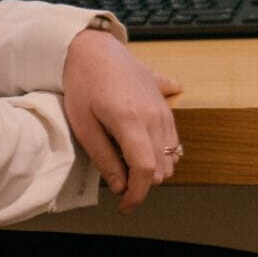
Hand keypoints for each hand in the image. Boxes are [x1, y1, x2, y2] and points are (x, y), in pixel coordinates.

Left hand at [63, 28, 184, 213]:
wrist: (95, 49)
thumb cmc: (83, 83)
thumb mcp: (84, 125)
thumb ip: (105, 158)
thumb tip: (120, 186)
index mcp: (131, 121)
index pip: (144, 170)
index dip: (137, 195)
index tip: (126, 207)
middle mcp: (154, 116)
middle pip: (162, 166)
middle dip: (142, 183)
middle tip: (119, 182)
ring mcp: (164, 108)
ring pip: (171, 154)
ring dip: (153, 167)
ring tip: (127, 165)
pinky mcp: (166, 102)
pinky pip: (173, 136)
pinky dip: (162, 150)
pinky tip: (142, 146)